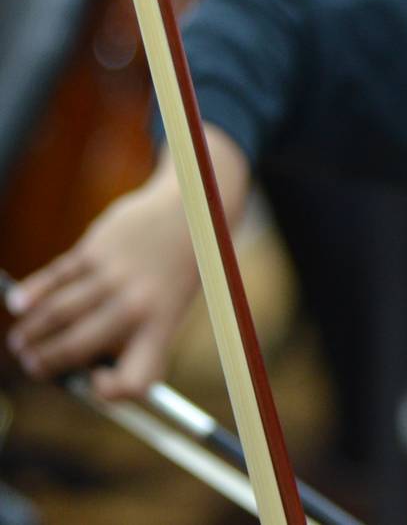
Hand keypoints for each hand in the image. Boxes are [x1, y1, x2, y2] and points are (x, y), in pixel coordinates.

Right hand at [5, 126, 249, 398]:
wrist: (189, 212)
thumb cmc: (175, 271)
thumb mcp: (172, 306)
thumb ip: (139, 337)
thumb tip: (90, 372)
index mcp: (162, 325)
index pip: (137, 378)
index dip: (111, 392)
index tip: (93, 381)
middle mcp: (136, 304)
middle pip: (77, 347)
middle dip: (46, 363)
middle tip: (32, 366)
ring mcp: (112, 275)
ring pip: (57, 314)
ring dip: (31, 333)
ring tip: (21, 342)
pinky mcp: (95, 248)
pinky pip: (54, 278)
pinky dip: (30, 294)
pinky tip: (18, 304)